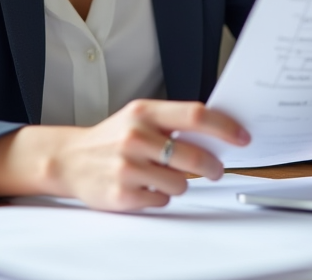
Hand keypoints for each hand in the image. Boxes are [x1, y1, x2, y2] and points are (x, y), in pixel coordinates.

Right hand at [46, 100, 249, 210]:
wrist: (69, 159)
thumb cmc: (111, 138)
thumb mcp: (138, 117)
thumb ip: (172, 122)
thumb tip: (218, 134)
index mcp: (144, 112)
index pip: (195, 115)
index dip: (224, 127)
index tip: (242, 137)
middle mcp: (135, 136)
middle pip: (194, 156)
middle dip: (212, 167)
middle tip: (215, 170)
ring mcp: (128, 166)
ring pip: (181, 183)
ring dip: (179, 183)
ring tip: (160, 175)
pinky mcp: (122, 193)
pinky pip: (162, 199)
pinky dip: (160, 195)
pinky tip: (144, 186)